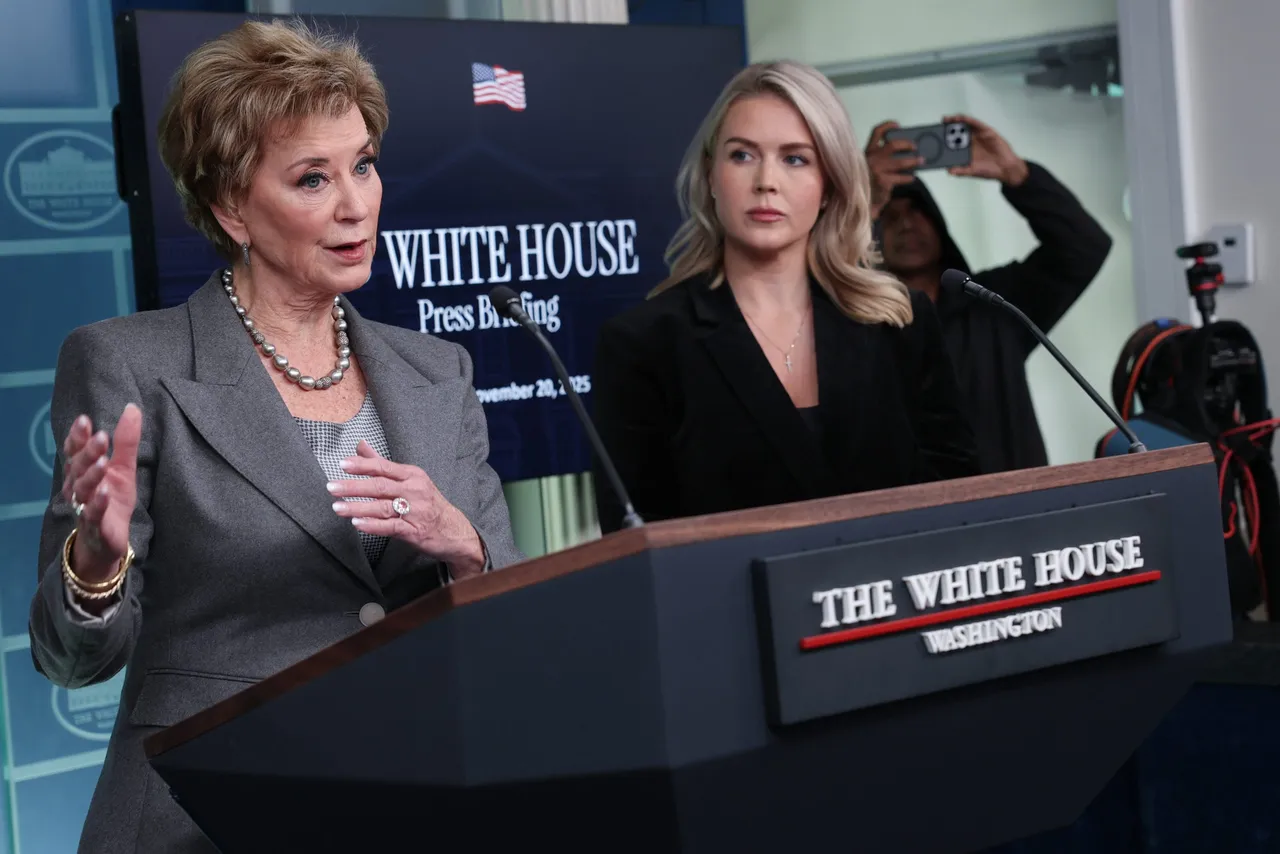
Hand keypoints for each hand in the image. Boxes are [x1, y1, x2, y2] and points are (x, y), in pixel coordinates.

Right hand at [61, 404, 141, 584]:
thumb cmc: (112, 499)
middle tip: (100, 436)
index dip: (78, 436)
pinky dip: (97, 503)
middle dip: (87, 451)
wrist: (108, 539)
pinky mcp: (95, 525)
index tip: (84, 420)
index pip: (76, 450)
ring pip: (83, 489)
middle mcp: (79, 486)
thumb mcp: (124, 468)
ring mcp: (84, 506)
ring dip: (92, 475)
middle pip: (78, 466)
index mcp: (83, 470)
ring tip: (102, 462)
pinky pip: (92, 513)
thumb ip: (126, 441)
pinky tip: (104, 492)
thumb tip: (132, 408)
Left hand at [328, 441, 485, 578]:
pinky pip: (391, 527)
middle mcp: (415, 491)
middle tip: (332, 487)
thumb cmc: (428, 503)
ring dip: (358, 507)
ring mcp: (416, 512)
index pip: (384, 467)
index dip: (362, 465)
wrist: (455, 530)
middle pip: (380, 486)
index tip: (342, 464)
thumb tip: (360, 445)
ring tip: (337, 507)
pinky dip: (373, 525)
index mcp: (412, 475)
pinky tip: (357, 523)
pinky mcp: (415, 531)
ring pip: (383, 507)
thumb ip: (382, 463)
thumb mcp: (410, 479)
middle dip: (354, 486)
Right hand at [864, 121, 923, 218]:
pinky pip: (901, 177)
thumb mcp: (872, 165)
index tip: (898, 125)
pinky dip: (908, 178)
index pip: (876, 132)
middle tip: (915, 146)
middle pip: (892, 145)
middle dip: (907, 144)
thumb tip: (905, 150)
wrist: (862, 201)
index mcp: (867, 151)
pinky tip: (912, 178)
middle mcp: (871, 158)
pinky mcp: (883, 181)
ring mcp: (876, 170)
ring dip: (913, 161)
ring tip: (921, 161)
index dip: (888, 126)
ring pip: (900, 162)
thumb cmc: (870, 182)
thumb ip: (882, 157)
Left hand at [942, 114, 1028, 185]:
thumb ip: (961, 171)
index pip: (953, 141)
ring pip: (966, 125)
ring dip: (957, 120)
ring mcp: (978, 135)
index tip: (936, 135)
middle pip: (958, 131)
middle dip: (949, 126)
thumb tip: (949, 171)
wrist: (1005, 168)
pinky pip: (977, 124)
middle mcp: (971, 141)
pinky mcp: (987, 131)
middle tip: (940, 123)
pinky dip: (969, 120)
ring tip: (948, 119)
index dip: (945, 137)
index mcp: (965, 150)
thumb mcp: (972, 171)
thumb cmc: (989, 170)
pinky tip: (962, 119)